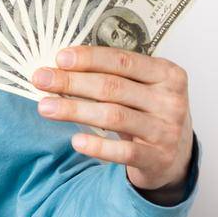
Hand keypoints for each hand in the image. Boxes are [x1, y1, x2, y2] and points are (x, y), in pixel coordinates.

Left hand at [31, 45, 193, 193]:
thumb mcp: (142, 89)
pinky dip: (97, 146)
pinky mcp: (157, 158)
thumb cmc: (150, 113)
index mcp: (167, 74)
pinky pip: (122, 151)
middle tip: (41, 79)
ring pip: (113, 116)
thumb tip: (62, 66)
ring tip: (45, 107)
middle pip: (113, 87)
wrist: (176, 156)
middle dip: (72, 82)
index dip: (89, 58)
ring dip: (74, 111)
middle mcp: (170, 100)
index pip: (123, 60)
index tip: (59, 58)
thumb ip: (112, 75)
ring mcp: (165, 130)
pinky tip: (75, 140)